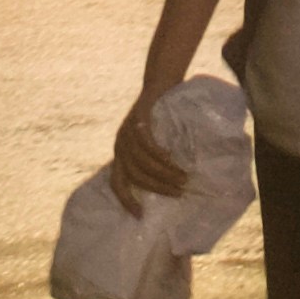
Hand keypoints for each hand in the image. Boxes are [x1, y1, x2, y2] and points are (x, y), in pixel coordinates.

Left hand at [109, 92, 190, 206]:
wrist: (160, 82)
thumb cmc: (161, 118)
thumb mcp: (154, 143)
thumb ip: (154, 163)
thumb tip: (172, 189)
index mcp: (121, 154)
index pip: (117, 183)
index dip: (126, 200)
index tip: (140, 215)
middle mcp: (120, 144)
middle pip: (134, 174)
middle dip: (156, 187)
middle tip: (179, 192)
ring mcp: (127, 129)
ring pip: (141, 160)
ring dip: (162, 172)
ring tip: (182, 178)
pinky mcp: (138, 115)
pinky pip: (145, 140)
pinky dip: (157, 152)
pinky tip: (170, 157)